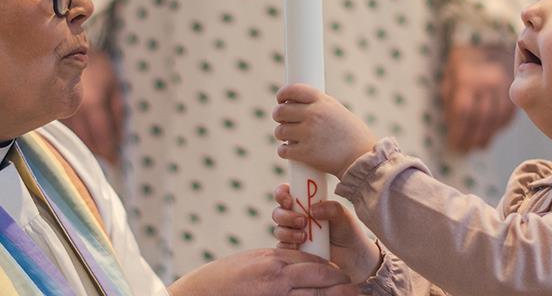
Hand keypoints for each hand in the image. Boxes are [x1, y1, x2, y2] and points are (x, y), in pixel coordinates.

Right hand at [63, 48, 123, 163]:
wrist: (71, 48)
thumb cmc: (98, 65)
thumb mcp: (115, 84)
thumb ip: (118, 110)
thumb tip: (121, 135)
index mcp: (93, 104)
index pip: (103, 136)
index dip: (111, 151)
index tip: (117, 161)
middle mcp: (75, 110)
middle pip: (88, 140)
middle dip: (100, 151)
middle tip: (110, 158)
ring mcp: (62, 110)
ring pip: (76, 136)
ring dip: (88, 145)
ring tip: (99, 151)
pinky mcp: (53, 109)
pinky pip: (67, 129)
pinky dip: (77, 135)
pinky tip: (84, 138)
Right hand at [168, 248, 356, 295]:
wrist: (198, 294)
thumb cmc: (221, 280)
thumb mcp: (251, 263)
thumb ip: (273, 264)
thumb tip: (292, 269)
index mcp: (273, 259)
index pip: (310, 260)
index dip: (327, 268)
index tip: (337, 273)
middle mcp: (278, 276)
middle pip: (319, 276)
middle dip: (338, 282)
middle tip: (353, 288)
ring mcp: (276, 294)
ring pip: (314, 294)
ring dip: (334, 295)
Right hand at [273, 184, 380, 283]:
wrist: (352, 255)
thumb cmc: (347, 230)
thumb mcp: (343, 215)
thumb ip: (330, 208)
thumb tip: (312, 210)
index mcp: (304, 203)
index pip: (285, 193)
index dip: (281, 194)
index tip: (289, 200)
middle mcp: (295, 217)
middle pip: (277, 212)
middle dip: (285, 216)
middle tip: (302, 221)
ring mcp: (293, 234)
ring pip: (278, 230)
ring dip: (288, 232)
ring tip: (305, 236)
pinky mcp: (294, 251)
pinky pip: (282, 248)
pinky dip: (288, 247)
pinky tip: (300, 247)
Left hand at [274, 85, 377, 178]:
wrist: (362, 158)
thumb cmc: (352, 135)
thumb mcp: (338, 111)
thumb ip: (318, 106)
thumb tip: (295, 104)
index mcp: (322, 101)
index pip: (293, 90)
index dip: (283, 94)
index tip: (281, 99)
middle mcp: (314, 114)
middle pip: (281, 111)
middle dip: (279, 116)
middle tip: (284, 121)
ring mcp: (308, 133)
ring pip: (280, 131)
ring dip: (282, 135)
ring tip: (290, 138)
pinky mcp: (305, 153)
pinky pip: (283, 150)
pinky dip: (284, 151)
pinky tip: (290, 151)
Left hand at [440, 44, 515, 151]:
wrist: (490, 39)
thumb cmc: (465, 58)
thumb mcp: (450, 72)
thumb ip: (450, 95)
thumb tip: (452, 122)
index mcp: (467, 78)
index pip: (463, 112)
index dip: (459, 131)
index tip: (454, 145)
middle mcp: (487, 83)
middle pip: (481, 118)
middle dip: (472, 137)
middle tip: (465, 150)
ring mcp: (503, 85)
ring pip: (496, 117)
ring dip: (487, 135)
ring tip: (478, 146)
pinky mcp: (514, 87)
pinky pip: (508, 112)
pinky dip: (500, 125)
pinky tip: (492, 132)